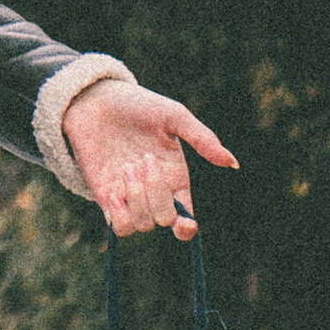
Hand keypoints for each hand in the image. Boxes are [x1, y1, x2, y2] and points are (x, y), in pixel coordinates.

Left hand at [61, 78, 235, 239]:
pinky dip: (118, 215)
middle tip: (145, 159)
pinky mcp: (107, 199)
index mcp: (176, 178)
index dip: (187, 228)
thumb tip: (232, 163)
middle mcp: (155, 193)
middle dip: (157, 193)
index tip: (185, 222)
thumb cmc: (138, 106)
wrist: (96, 100)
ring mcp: (130, 198)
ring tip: (128, 166)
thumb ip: (202, 139)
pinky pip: (118, 227)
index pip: (186, 218)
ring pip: (143, 225)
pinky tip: (114, 190)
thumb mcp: (173, 116)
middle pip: (164, 220)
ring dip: (137, 199)